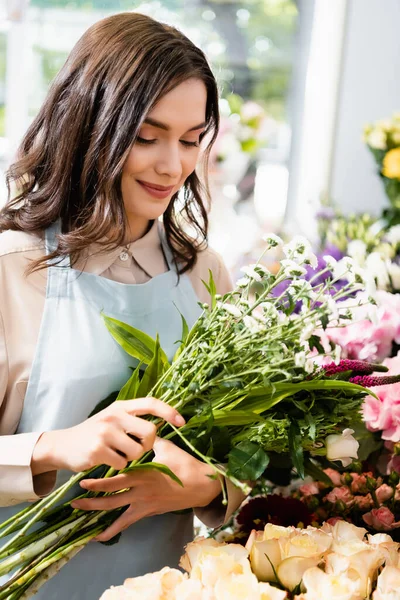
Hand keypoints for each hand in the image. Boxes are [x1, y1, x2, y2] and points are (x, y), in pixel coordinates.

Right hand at [31, 398, 184, 473]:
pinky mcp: (98, 450)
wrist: (62, 445)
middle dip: (148, 445)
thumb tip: (162, 422)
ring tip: (116, 454)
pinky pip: (122, 464)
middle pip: (150, 432)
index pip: (151, 403)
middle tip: (137, 449)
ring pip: (137, 451)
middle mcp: (114, 416)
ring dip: (131, 458)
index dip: (169, 411)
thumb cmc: (93, 433)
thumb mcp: (112, 419)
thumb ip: (132, 418)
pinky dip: (118, 466)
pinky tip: (106, 460)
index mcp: (121, 406)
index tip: (182, 421)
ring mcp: (105, 432)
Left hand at [71, 438, 221, 541]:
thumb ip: (149, 440)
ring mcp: (144, 504)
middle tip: (74, 501)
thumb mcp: (167, 447)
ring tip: (83, 518)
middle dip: (91, 501)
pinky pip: (128, 523)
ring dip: (99, 517)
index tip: (83, 481)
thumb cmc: (184, 464)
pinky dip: (113, 530)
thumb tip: (137, 430)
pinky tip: (100, 536)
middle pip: (111, 500)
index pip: (116, 480)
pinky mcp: (149, 512)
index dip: (98, 483)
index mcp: (143, 475)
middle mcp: (141, 492)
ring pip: (117, 514)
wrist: (201, 486)